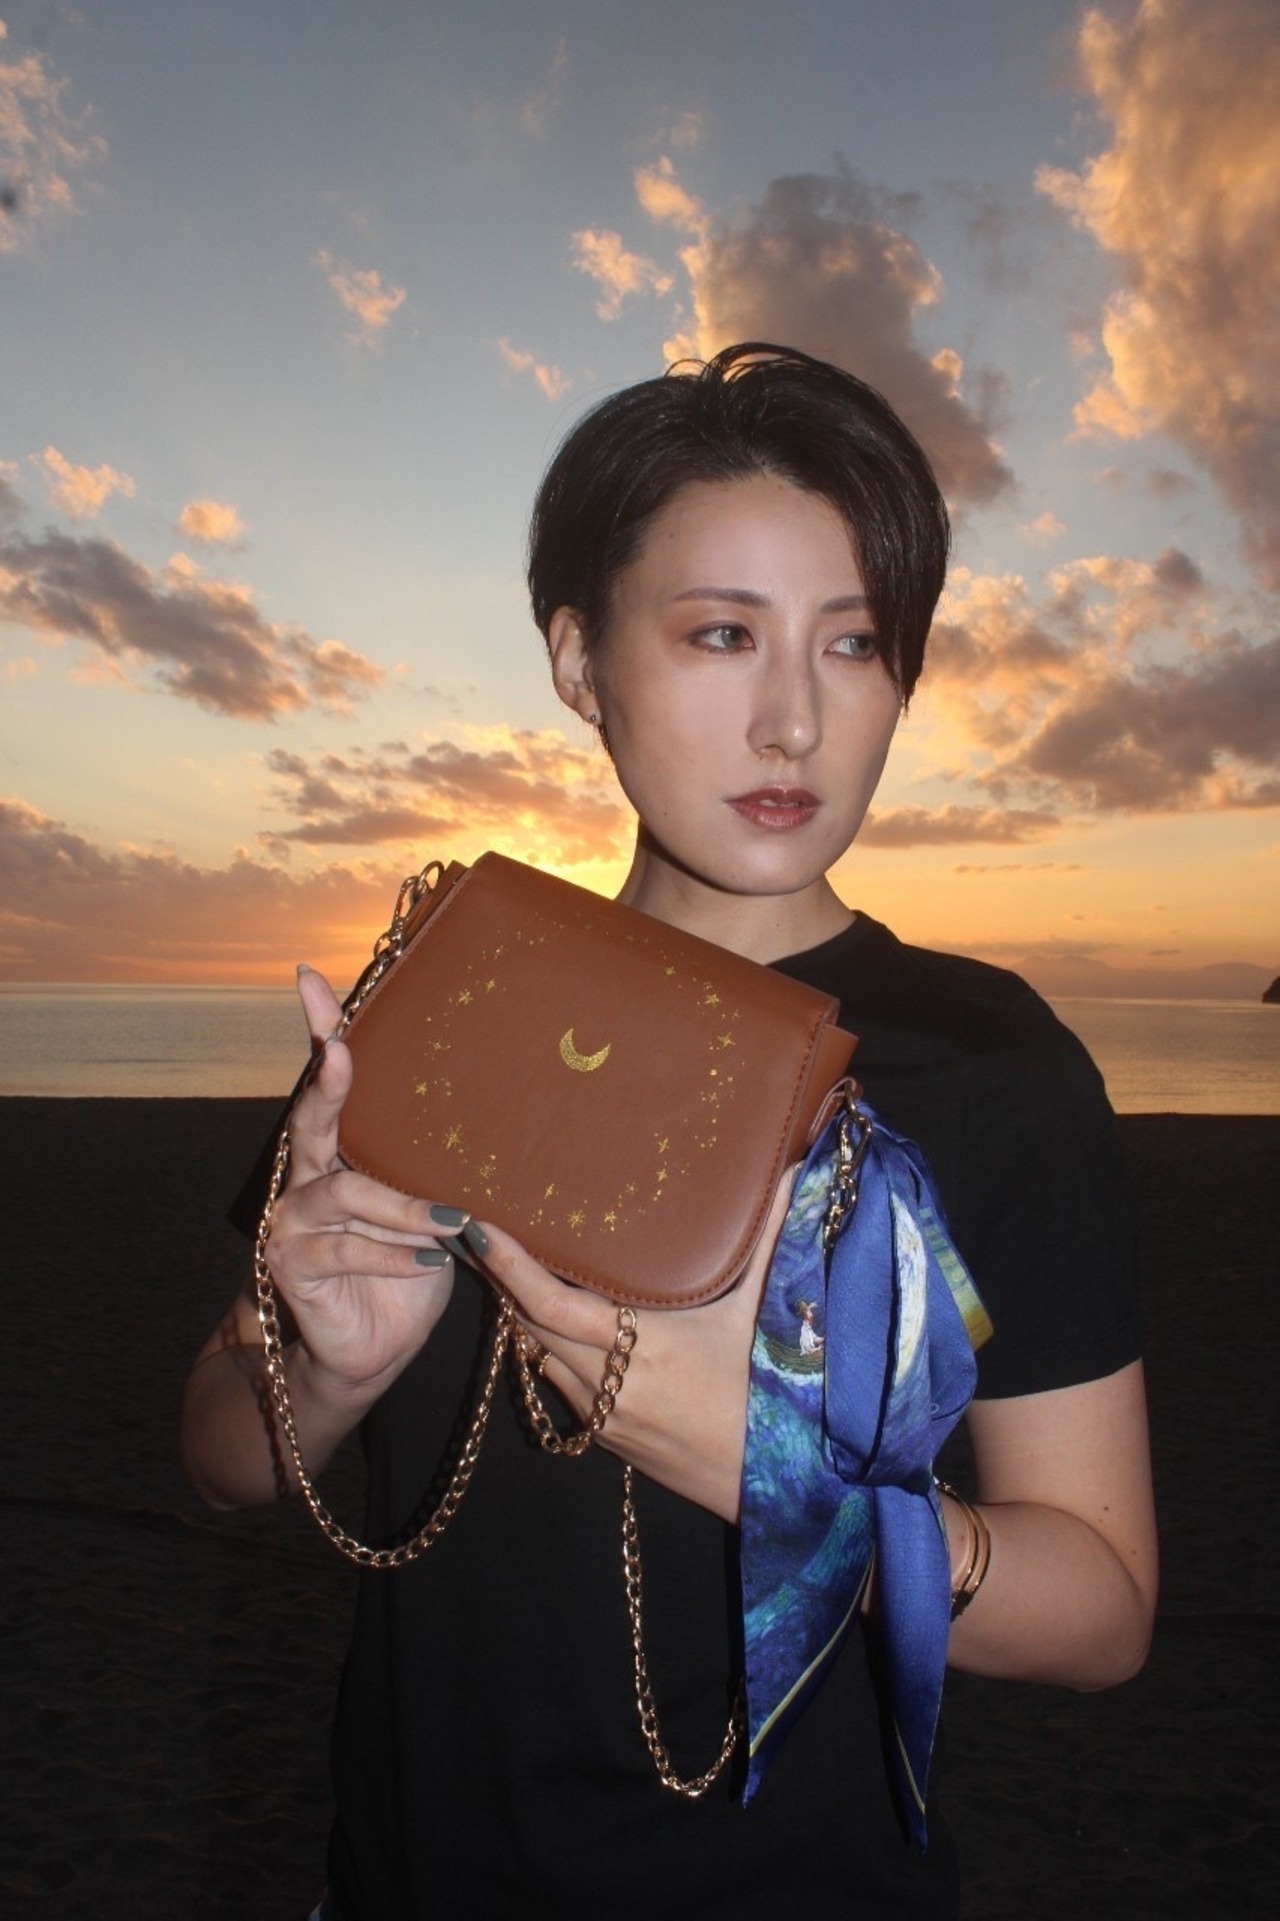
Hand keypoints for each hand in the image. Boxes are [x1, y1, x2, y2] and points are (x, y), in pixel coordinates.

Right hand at [263, 965, 459, 1401]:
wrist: (370, 1352)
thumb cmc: (409, 1271)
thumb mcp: (434, 1215)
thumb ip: (441, 1175)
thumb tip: (512, 1125)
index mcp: (338, 1156)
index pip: (327, 1084)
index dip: (320, 1031)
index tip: (312, 980)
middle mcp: (306, 1179)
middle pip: (314, 1121)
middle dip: (329, 1083)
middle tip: (343, 1052)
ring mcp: (291, 1223)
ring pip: (349, 1197)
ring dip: (405, 1212)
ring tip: (451, 1225)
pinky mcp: (292, 1266)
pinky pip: (348, 1250)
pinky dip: (396, 1257)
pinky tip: (429, 1264)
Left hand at [469, 1170, 797, 1522]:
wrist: (772, 1485)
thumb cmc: (771, 1395)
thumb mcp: (764, 1315)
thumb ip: (769, 1240)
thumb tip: (794, 1174)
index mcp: (643, 1347)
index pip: (551, 1304)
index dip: (510, 1266)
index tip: (479, 1228)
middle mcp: (607, 1382)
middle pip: (529, 1324)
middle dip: (501, 1277)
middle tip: (480, 1228)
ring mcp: (599, 1412)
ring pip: (538, 1353)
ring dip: (522, 1312)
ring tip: (505, 1264)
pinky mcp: (602, 1433)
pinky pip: (558, 1380)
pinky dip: (548, 1346)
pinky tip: (554, 1321)